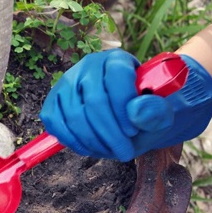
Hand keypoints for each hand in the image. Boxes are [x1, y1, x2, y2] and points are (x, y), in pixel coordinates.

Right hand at [39, 49, 211, 160]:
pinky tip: (88, 148)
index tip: (133, 133)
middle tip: (124, 152)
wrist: (122, 116)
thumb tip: (137, 112)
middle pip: (94, 102)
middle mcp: (88, 66)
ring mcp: (67, 82)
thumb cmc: (141, 113)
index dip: (123, 109)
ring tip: (109, 151)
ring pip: (74, 115)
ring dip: (93, 141)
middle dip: (110, 133)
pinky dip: (71, 141)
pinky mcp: (53, 100)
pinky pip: (55, 122)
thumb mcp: (158, 113)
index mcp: (116, 60)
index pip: (117, 80)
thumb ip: (155, 111)